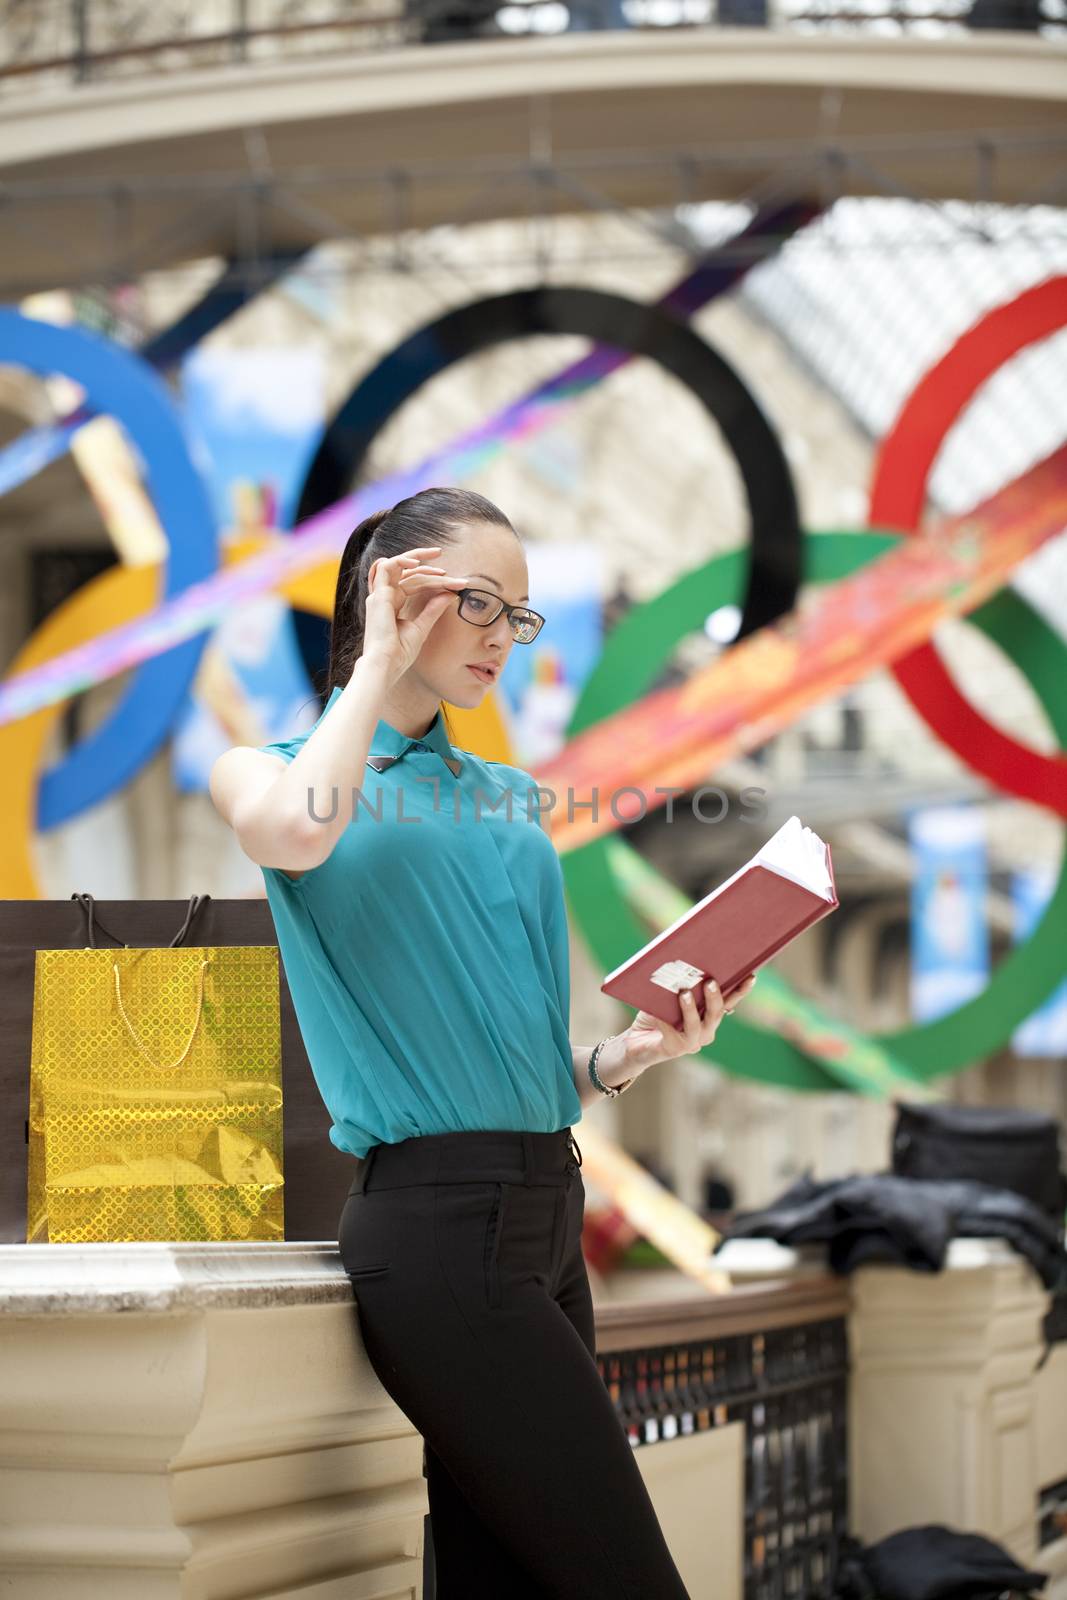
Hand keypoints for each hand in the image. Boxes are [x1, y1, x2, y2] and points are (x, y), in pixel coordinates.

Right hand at [359, 545, 467, 679]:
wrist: (387, 664)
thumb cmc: (400, 652)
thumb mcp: (422, 627)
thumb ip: (434, 609)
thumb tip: (450, 594)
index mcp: (392, 604)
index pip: (413, 582)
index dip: (434, 579)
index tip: (457, 583)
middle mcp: (385, 597)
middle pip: (405, 570)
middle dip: (424, 559)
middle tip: (441, 552)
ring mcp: (380, 595)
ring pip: (398, 565)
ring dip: (415, 556)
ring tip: (436, 555)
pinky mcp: (379, 595)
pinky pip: (386, 567)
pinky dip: (401, 561)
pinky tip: (418, 564)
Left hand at [625, 972, 757, 1069]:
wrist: (636, 1040)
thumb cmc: (656, 1012)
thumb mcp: (670, 996)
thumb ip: (682, 986)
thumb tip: (686, 964)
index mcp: (710, 1016)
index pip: (729, 1002)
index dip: (741, 991)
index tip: (750, 976)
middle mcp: (707, 1031)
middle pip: (716, 1013)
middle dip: (715, 997)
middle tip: (711, 981)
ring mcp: (693, 1042)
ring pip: (697, 1025)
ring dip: (691, 1009)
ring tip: (684, 993)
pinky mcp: (675, 1048)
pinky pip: (672, 1033)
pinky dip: (664, 1020)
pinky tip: (657, 1012)